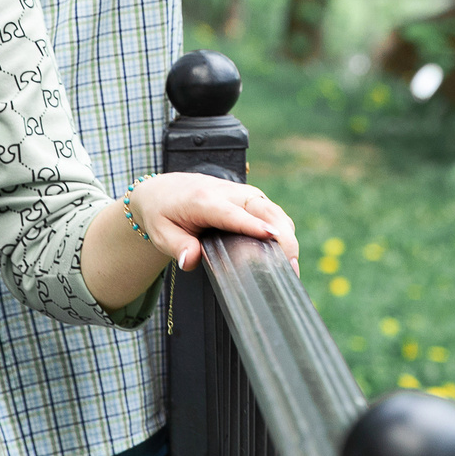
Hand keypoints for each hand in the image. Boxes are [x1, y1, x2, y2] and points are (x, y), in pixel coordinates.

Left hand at [127, 174, 299, 273]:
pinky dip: (284, 230)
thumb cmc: (163, 213)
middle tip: (291, 265)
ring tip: (292, 265)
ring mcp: (242, 193)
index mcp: (203, 200)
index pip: (232, 213)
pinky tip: (288, 253)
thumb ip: (177, 246)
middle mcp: (227, 193)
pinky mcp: (250, 198)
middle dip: (282, 234)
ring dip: (287, 234)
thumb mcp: (162, 232)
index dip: (253, 225)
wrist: (164, 190)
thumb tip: (190, 260)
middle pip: (263, 209)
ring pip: (273, 209)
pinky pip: (273, 212)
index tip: (271, 237)